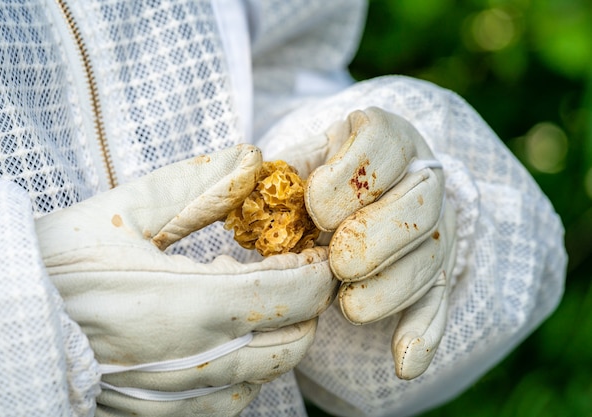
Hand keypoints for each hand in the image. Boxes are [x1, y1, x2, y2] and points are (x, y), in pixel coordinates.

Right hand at [35, 144, 336, 415]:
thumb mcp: (124, 211)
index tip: (313, 251)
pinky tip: (226, 342)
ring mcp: (177, 397)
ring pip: (265, 377)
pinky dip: (245, 372)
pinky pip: (229, 404)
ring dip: (278, 337)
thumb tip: (252, 158)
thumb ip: (196, 184)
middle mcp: (193, 361)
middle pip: (291, 344)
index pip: (290, 295)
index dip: (315, 273)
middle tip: (293, 273)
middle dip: (307, 306)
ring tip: (259, 303)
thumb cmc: (55, 263)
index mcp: (188, 304)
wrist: (2, 319)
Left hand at [277, 108, 456, 378]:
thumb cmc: (316, 178)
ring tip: (350, 308)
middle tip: (338, 263)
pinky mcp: (436, 269)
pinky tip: (404, 363)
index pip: (381, 141)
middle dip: (377, 236)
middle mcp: (420, 176)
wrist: (357, 194)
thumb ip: (281, 176)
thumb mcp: (297, 163)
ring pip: (432, 254)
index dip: (349, 178)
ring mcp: (436, 225)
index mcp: (383, 137)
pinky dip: (423, 333)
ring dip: (392, 287)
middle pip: (422, 199)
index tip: (315, 208)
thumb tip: (248, 197)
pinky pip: (438, 299)